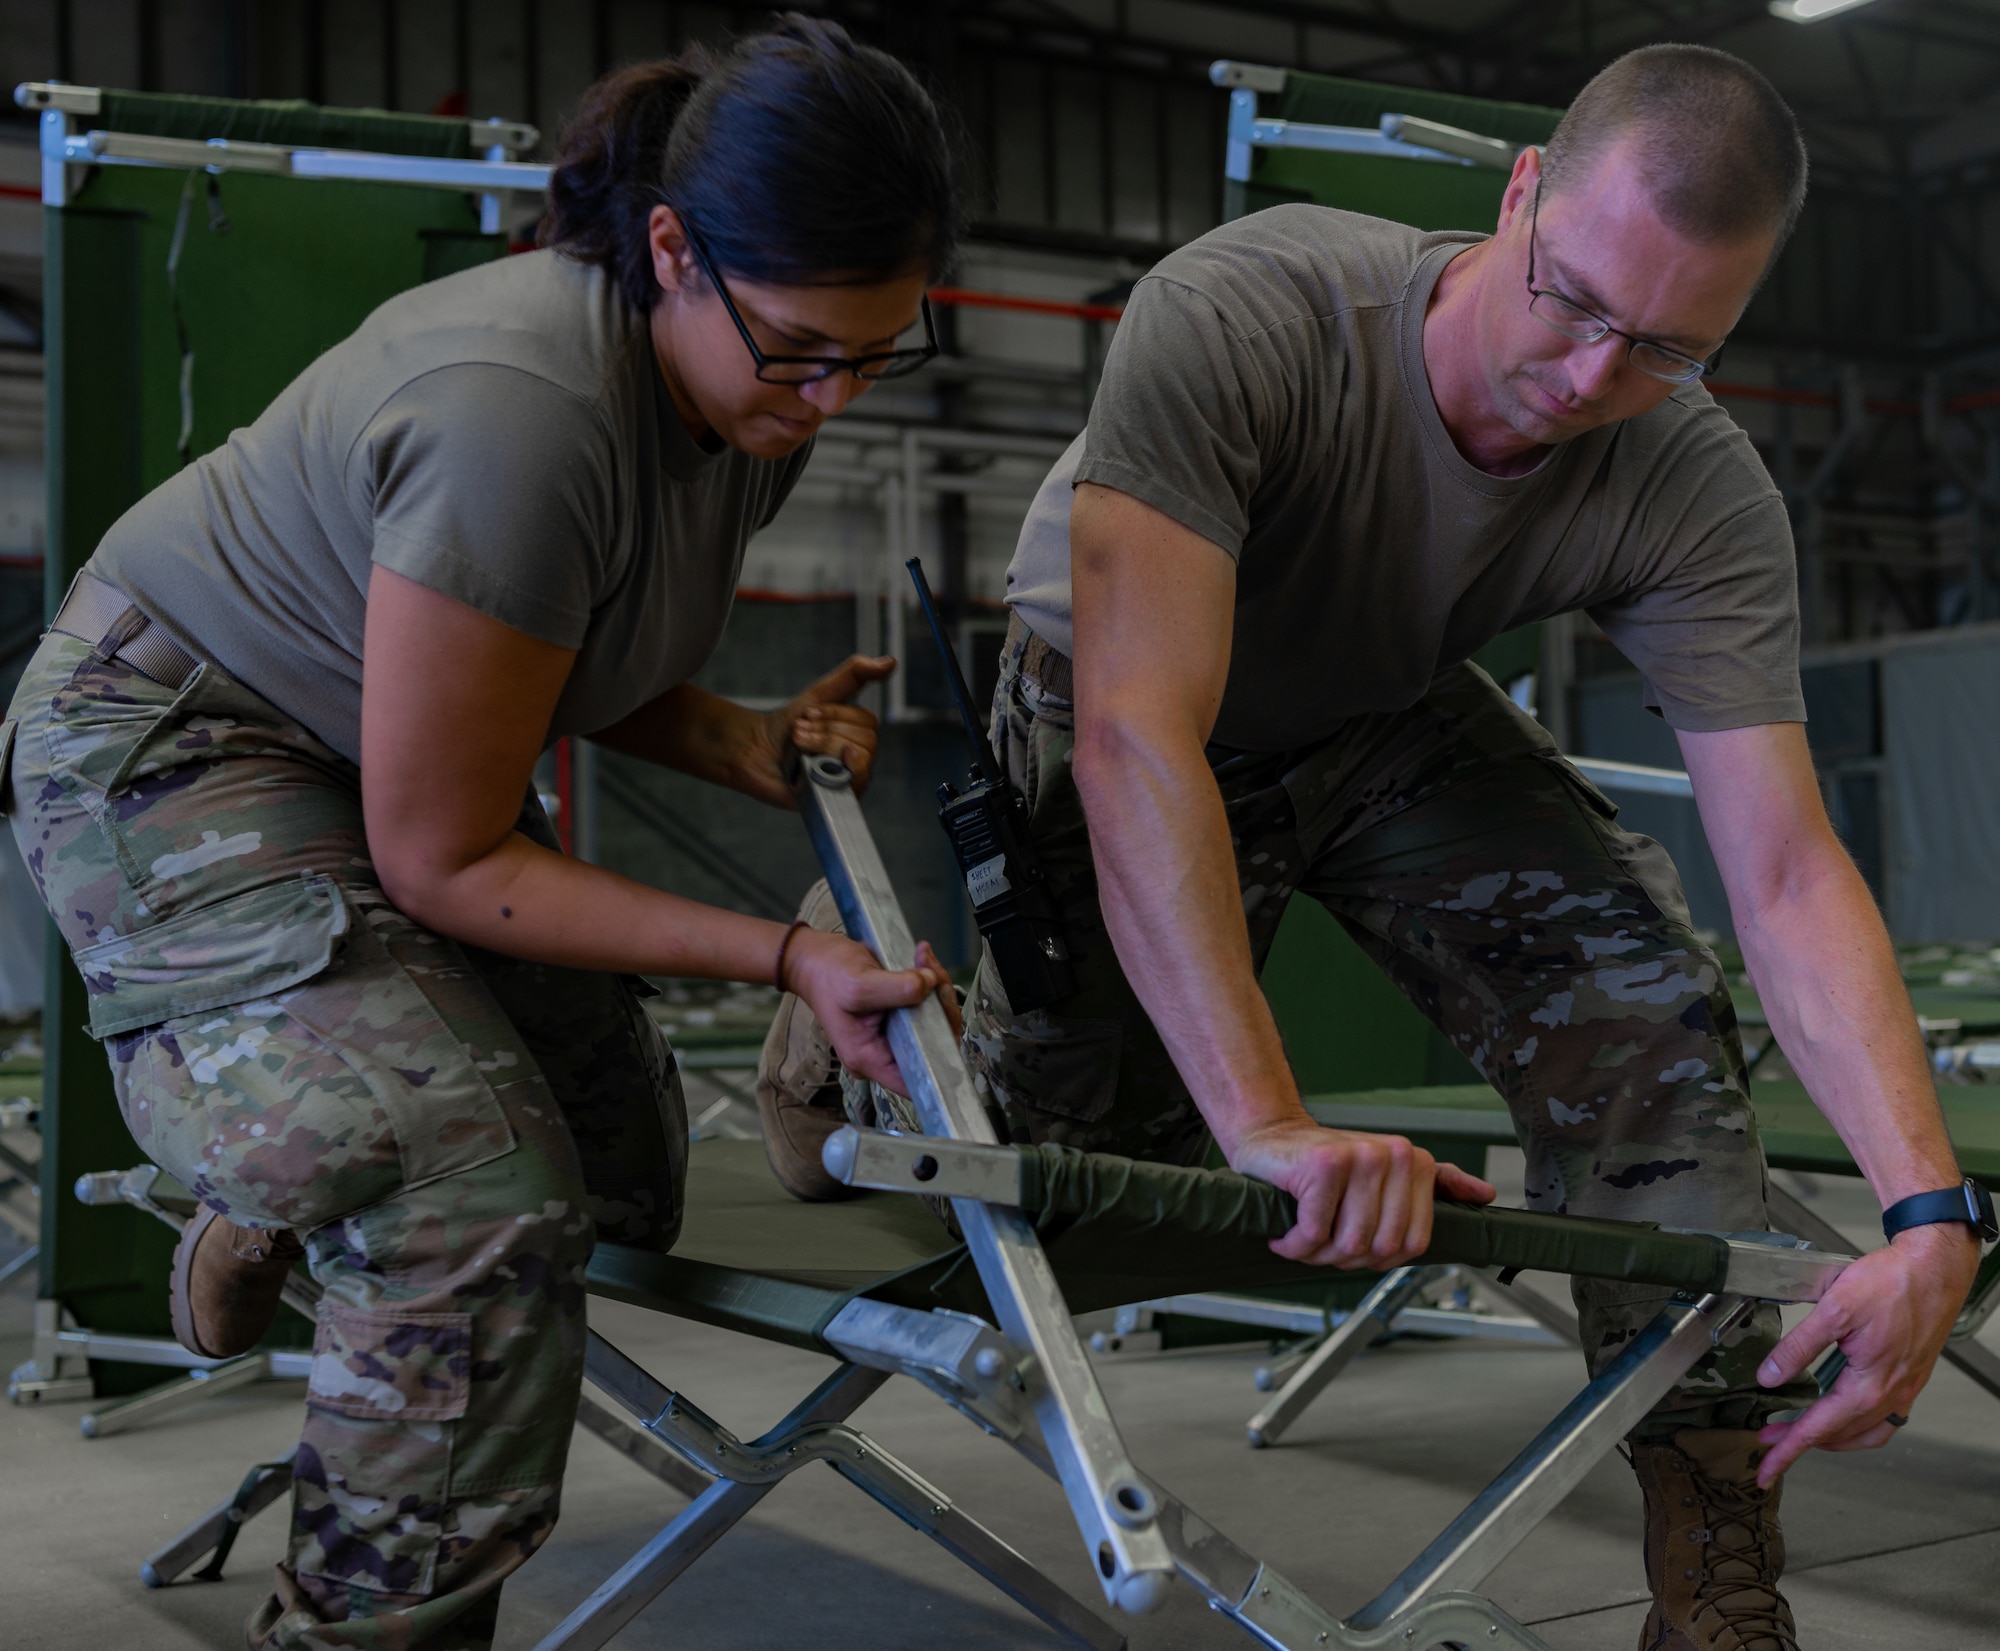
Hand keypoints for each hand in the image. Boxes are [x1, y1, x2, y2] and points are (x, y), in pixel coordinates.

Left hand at [764, 655, 897, 800]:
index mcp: (857, 735)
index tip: (809, 714)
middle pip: (865, 741)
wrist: (754, 751)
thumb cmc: (786, 725)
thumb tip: (890, 661)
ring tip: (799, 745)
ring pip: (857, 759)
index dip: (837, 715)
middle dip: (828, 731)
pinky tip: (811, 765)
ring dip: (822, 745)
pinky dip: (830, 769)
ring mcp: (847, 781)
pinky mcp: (835, 799)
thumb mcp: (822, 694)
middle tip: (800, 731)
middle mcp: (857, 759)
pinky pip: (852, 784)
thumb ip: (855, 674)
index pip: (868, 722)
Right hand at [784, 930, 955, 1096]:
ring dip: (937, 988)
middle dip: (942, 1008)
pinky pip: (928, 1004)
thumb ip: (898, 988)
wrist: (814, 958)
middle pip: (933, 1045)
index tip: (945, 1021)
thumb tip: (931, 985)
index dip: (939, 1059)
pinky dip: (931, 980)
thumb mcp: (859, 983)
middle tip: (933, 974)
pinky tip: (922, 959)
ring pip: (935, 1021)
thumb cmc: (827, 976)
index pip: (916, 1080)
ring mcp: (894, 1034)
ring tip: (924, 960)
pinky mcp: (901, 1015)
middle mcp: (885, 1053)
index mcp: (870, 1059)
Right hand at [1228, 1118, 1496, 1267]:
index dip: (1377, 1259)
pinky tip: (1284, 1236)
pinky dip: (1294, 1245)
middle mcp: (1394, 1155)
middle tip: (1319, 1246)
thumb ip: (1436, 1184)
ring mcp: (1361, 1157)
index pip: (1412, 1244)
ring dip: (1316, 1255)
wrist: (1271, 1137)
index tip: (1350, 1249)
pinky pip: (1315, 1233)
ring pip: (1348, 1244)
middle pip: (1379, 1248)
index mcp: (1416, 1162)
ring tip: (1302, 1239)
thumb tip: (1485, 1195)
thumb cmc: (1326, 1163)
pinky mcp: (1325, 1165)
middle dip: (1344, 1259)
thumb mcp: (1385, 1173)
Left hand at [1753, 1221, 1979, 1485]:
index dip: (1788, 1450)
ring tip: (1798, 1430)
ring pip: (1863, 1432)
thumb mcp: (1833, 1310)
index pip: (1819, 1429)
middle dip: (1800, 1441)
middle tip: (1767, 1440)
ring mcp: (1903, 1389)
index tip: (1765, 1468)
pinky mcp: (1908, 1378)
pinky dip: (1856, 1426)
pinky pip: (1882, 1419)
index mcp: (1869, 1385)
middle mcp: (1890, 1395)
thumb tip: (1770, 1376)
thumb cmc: (1892, 1284)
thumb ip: (1798, 1346)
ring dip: (1829, 1437)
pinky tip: (1842, 1413)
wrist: (1934, 1270)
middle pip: (1839, 1434)